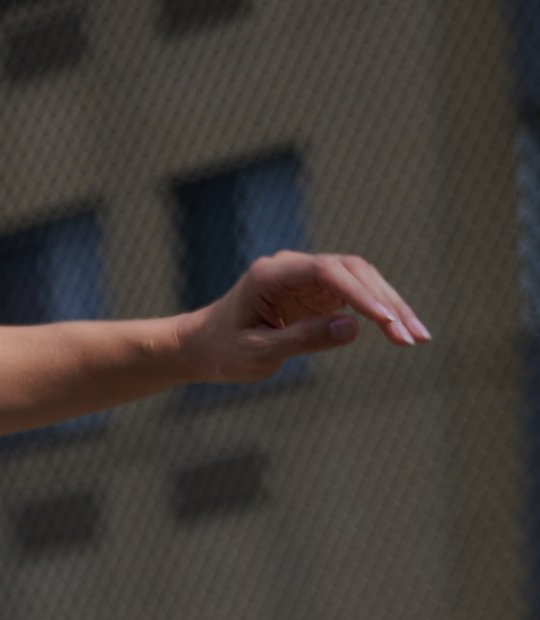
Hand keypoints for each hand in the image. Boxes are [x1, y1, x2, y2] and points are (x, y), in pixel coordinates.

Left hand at [179, 248, 427, 385]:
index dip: (361, 294)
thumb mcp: (258, 352)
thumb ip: (302, 339)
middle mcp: (293, 267)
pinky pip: (355, 294)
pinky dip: (378, 312)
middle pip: (352, 271)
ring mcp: (307, 276)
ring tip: (416, 338)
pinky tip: (400, 331)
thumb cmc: (223, 350)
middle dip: (386, 302)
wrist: (202, 346)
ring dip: (390, 306)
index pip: (327, 272)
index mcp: (272, 274)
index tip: (386, 321)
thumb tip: (353, 328)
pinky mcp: (316, 291)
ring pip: (360, 279)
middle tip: (413, 336)